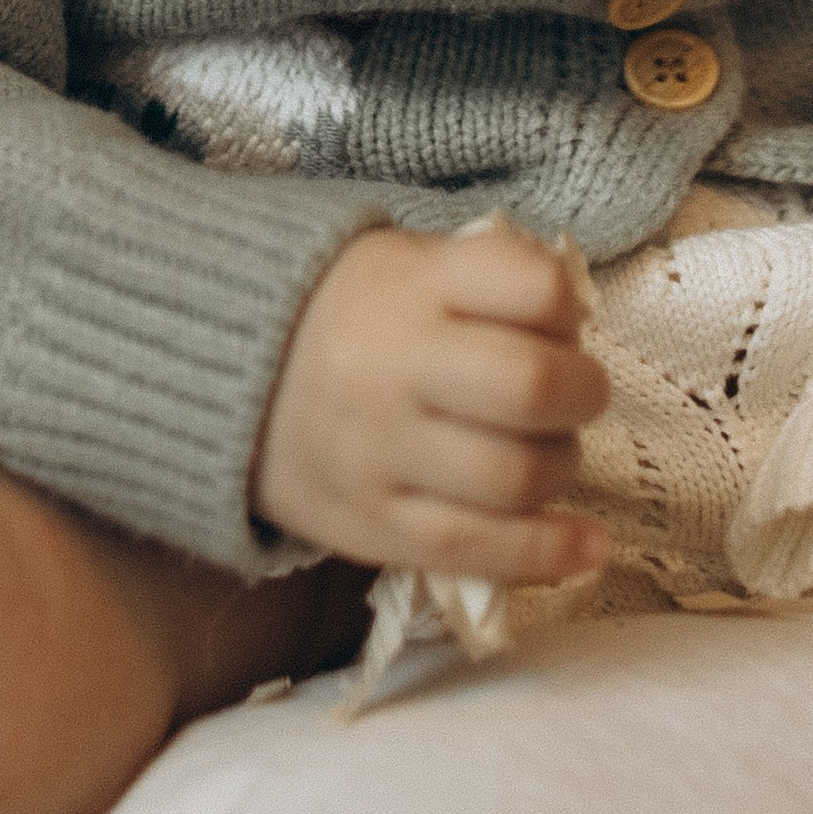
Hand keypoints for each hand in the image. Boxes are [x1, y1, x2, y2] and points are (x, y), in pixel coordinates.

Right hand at [253, 220, 612, 582]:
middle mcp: (396, 364)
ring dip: (561, 468)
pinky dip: (548, 551)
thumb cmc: (349, 311)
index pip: (534, 287)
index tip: (560, 323)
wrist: (221, 371)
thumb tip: (578, 332)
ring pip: (513, 478)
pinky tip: (591, 546)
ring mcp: (380, 451)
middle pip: (531, 388)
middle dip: (581, 394)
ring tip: (551, 453)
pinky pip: (473, 549)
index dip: (568, 309)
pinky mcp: (370, 524)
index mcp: (413, 282)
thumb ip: (488, 283)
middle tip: (576, 393)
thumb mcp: (408, 262)